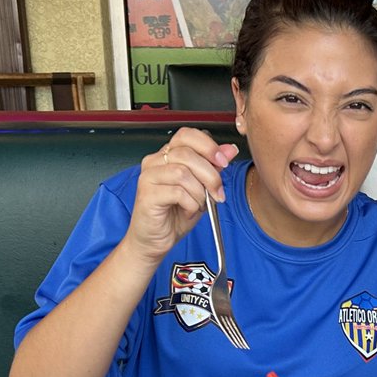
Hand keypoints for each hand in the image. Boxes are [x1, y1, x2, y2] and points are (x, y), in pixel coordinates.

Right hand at [125, 127, 240, 264]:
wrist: (155, 241)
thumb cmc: (174, 215)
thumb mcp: (201, 189)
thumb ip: (213, 168)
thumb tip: (229, 149)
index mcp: (166, 155)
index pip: (187, 135)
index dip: (208, 146)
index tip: (224, 162)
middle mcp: (154, 162)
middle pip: (187, 154)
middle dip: (210, 175)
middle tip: (217, 193)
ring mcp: (148, 177)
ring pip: (182, 172)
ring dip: (199, 192)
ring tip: (199, 205)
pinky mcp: (147, 194)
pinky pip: (177, 191)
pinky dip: (190, 203)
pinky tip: (188, 210)